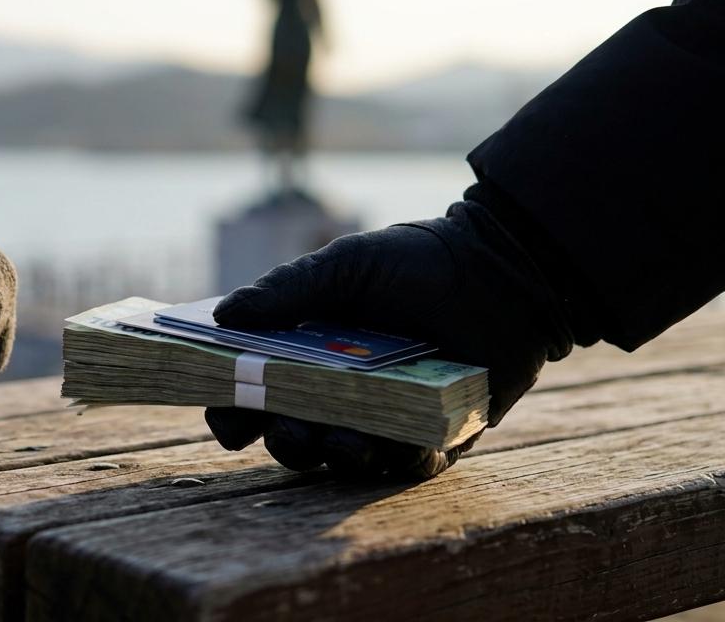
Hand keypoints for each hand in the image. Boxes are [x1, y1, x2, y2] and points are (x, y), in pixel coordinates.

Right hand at [205, 198, 574, 478]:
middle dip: (286, 442)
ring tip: (347, 443)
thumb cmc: (417, 261)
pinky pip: (412, 465)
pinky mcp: (436, 435)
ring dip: (339, 458)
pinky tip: (404, 445)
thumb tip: (223, 316)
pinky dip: (403, 461)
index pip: (255, 392)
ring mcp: (386, 416)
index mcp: (306, 353)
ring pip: (347, 457)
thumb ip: (286, 289)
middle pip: (294, 435)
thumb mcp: (346, 264)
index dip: (234, 410)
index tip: (228, 417)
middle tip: (292, 431)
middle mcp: (339, 392)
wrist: (501, 269)